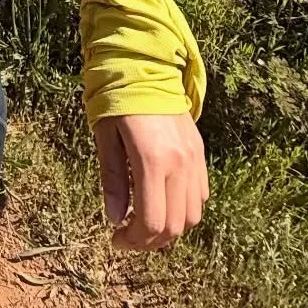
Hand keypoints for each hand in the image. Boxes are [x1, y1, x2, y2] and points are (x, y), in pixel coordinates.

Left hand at [92, 111, 207, 250]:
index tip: (116, 239)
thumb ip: (113, 180)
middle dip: (151, 241)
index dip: (134, 240)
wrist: (147, 67)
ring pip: (193, 215)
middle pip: (175, 226)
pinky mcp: (200, 153)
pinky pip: (201, 195)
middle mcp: (180, 164)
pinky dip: (184, 209)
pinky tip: (163, 202)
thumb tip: (114, 219)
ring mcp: (194, 160)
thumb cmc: (117, 100)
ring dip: (170, 228)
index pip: (152, 222)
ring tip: (145, 222)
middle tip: (128, 236)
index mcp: (152, 161)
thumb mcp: (105, 138)